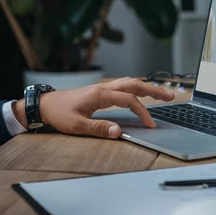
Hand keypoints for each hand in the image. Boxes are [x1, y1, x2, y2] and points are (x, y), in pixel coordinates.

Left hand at [15, 78, 174, 138]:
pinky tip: (140, 94)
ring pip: (129, 83)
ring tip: (162, 93)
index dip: (143, 111)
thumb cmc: (58, 114)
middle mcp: (103, 88)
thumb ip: (99, 128)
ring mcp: (101, 88)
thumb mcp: (77, 126)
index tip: (151, 124)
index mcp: (100, 94)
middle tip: (171, 95)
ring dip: (146, 87)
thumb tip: (119, 132)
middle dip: (154, 90)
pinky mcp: (98, 92)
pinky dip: (135, 88)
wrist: (44, 105)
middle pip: (134, 84)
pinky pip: (122, 86)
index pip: (129, 100)